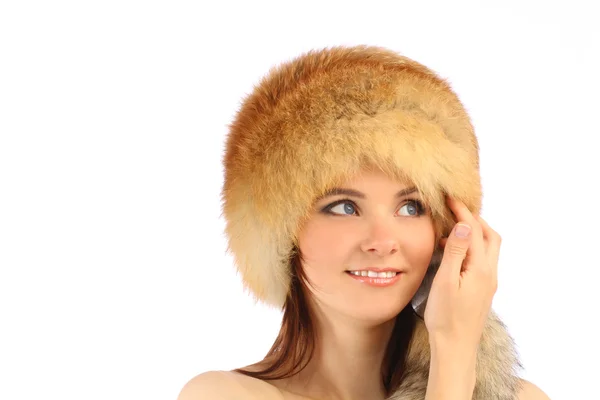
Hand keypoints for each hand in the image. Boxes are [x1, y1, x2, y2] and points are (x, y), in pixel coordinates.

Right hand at [424, 196, 499, 354]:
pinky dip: (472, 247)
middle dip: (476, 219)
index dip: (463, 212)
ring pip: (488, 248)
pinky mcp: (483, 289)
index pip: (475, 231)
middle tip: (456, 209)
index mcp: (481, 269)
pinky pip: (482, 260)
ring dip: (475, 233)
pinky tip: (454, 251)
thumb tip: (464, 225)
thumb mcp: (446, 281)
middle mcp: (490, 273)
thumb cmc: (446, 317)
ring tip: (452, 226)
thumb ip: (456, 252)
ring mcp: (488, 282)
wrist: (455, 347)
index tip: (450, 198)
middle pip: (491, 237)